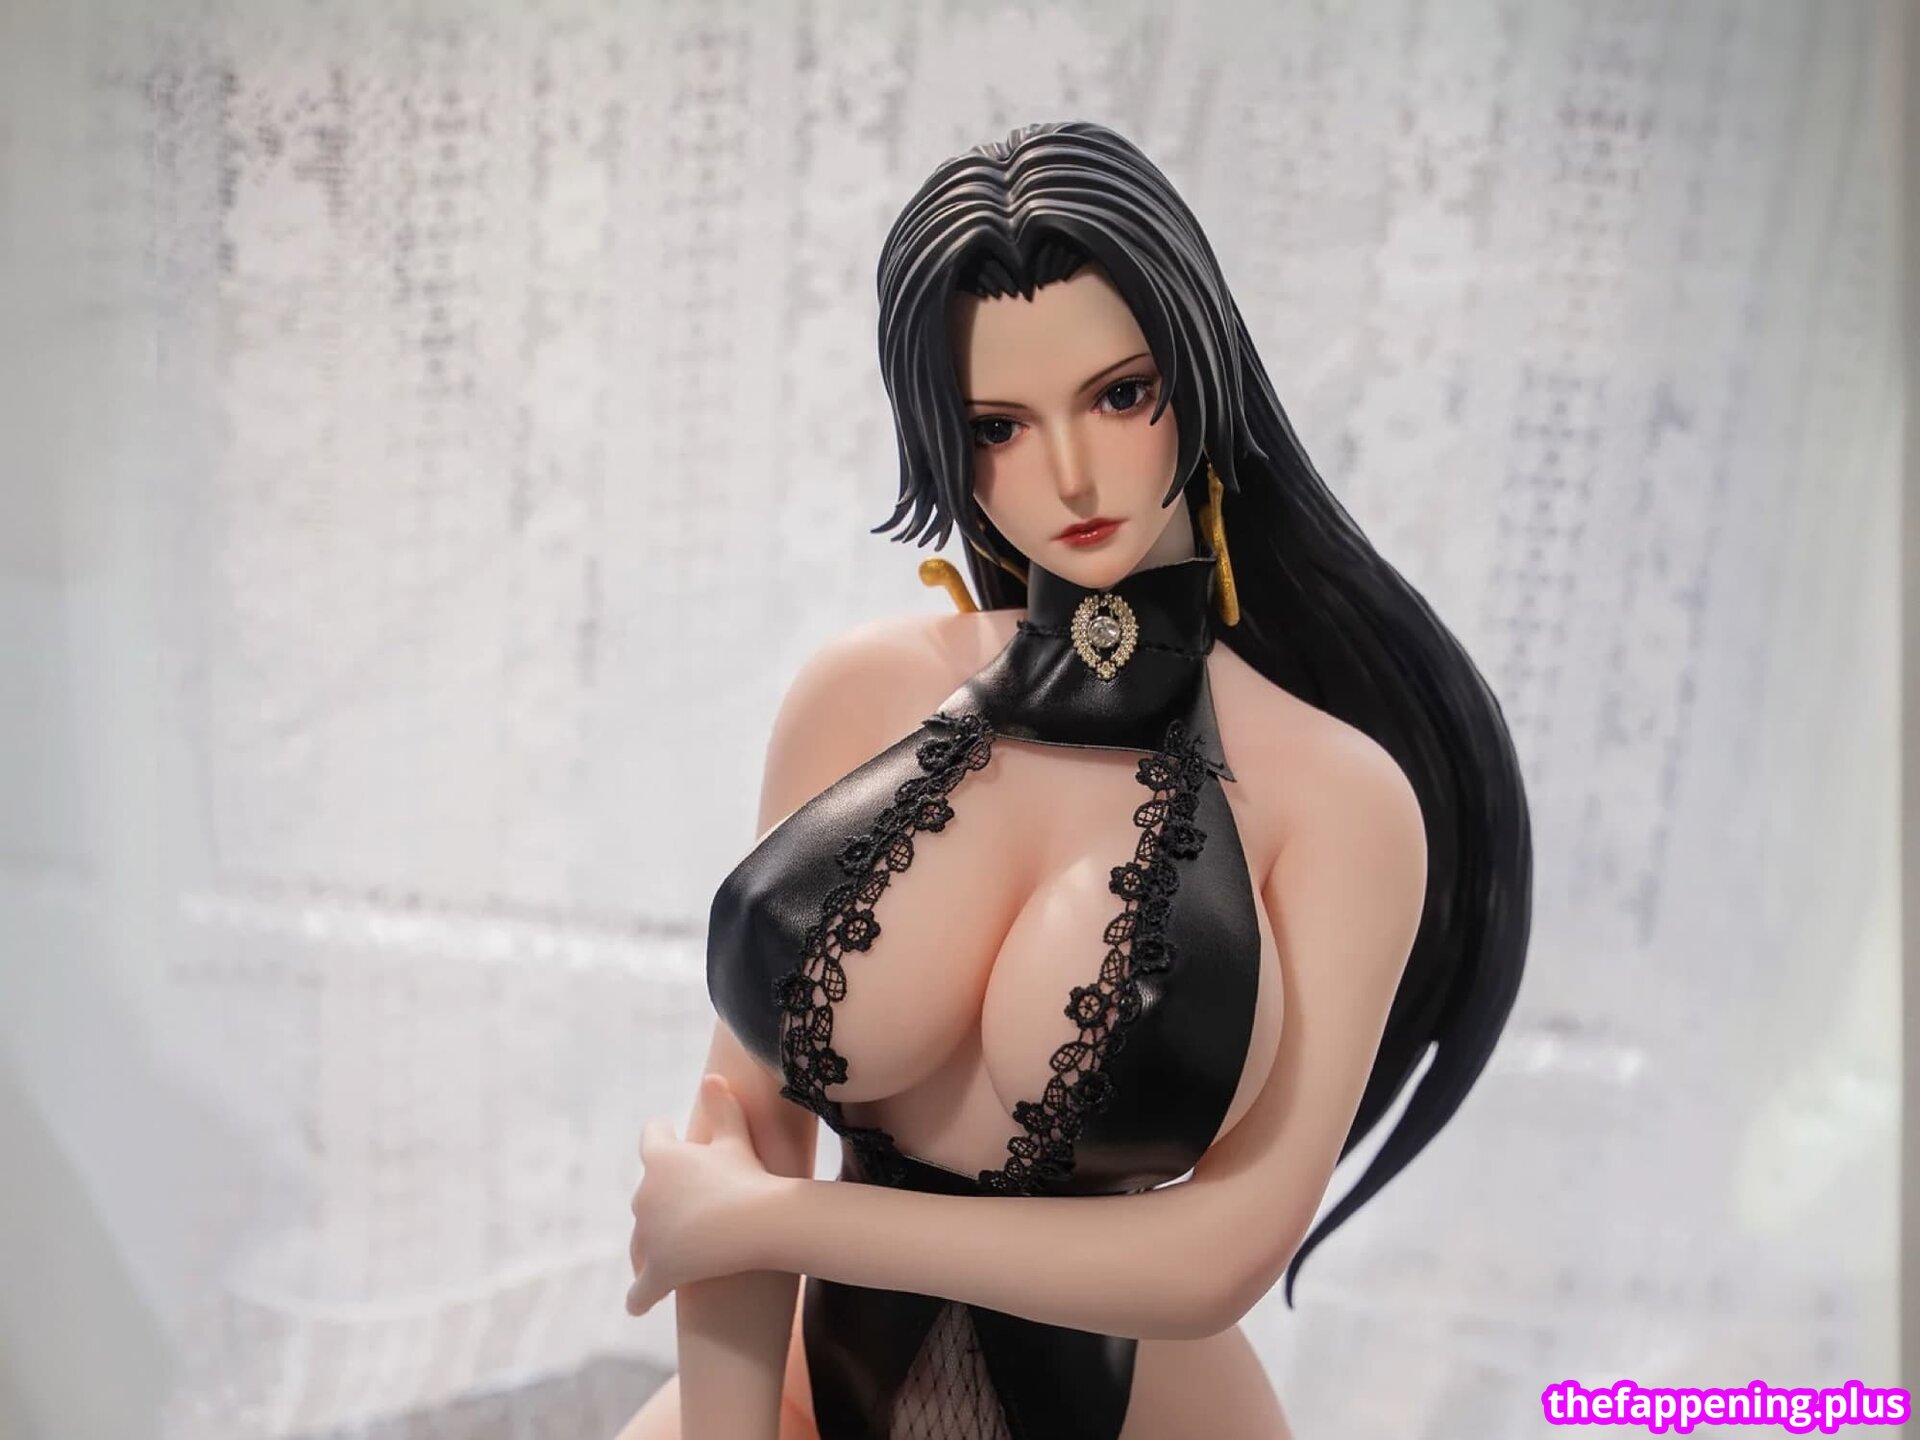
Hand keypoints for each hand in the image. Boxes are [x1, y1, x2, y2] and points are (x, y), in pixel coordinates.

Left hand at [625, 1073, 784, 1315]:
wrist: (756, 1222)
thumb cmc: (749, 1175)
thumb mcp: (737, 1138)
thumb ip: (724, 1107)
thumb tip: (711, 1077)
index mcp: (660, 1157)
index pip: (651, 1137)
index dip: (661, 1135)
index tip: (669, 1135)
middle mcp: (644, 1193)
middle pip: (646, 1193)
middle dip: (661, 1197)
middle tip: (689, 1204)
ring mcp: (648, 1234)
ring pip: (642, 1241)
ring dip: (651, 1245)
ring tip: (671, 1253)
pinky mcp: (657, 1270)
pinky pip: (640, 1290)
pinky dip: (639, 1297)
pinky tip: (637, 1304)